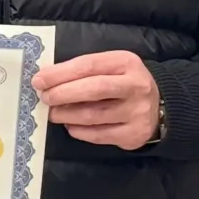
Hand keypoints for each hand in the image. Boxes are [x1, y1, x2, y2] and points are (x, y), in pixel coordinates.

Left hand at [34, 51, 162, 149]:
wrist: (160, 105)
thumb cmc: (122, 82)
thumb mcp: (110, 67)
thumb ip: (83, 71)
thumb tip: (46, 81)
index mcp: (126, 63)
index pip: (88, 66)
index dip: (60, 74)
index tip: (39, 81)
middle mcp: (136, 86)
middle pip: (94, 90)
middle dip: (62, 94)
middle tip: (45, 98)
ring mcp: (137, 112)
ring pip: (94, 115)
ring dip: (67, 115)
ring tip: (53, 113)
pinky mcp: (134, 134)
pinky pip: (99, 135)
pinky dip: (79, 131)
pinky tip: (70, 125)